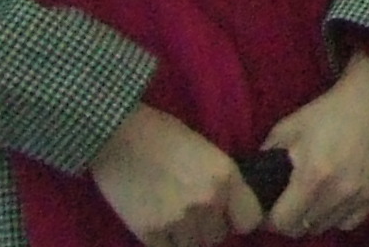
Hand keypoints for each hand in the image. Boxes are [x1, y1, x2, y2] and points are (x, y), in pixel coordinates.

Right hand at [89, 103, 264, 246]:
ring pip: (192, 246)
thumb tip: (228, 204)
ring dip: (186, 237)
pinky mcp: (149, 233)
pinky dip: (163, 241)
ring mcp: (178, 220)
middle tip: (194, 214)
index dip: (238, 219)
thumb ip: (221, 180)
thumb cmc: (164, 134)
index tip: (228, 214)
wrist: (119, 136)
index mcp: (227, 177)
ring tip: (174, 219)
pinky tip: (157, 223)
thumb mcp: (207, 152)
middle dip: (208, 228)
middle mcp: (208, 202)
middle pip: (218, 237)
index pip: (249, 220)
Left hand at [261, 53, 368, 237]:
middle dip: (291, 219)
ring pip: (325, 227)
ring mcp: (361, 194)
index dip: (270, 219)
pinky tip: (335, 197)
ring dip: (315, 217)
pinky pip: (349, 222)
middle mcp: (339, 191)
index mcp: (313, 176)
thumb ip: (266, 159)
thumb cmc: (326, 112)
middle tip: (290, 202)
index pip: (282, 223)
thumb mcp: (287, 129)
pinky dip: (338, 215)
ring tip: (313, 197)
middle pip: (303, 229)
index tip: (271, 208)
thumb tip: (251, 186)